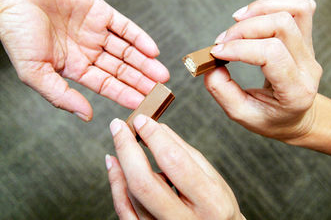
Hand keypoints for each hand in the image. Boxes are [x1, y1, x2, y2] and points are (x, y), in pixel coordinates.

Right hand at [0, 0, 168, 120]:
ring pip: (126, 50)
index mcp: (74, 68)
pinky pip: (124, 26)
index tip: (144, 103)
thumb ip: (61, 96)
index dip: (125, 94)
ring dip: (145, 62)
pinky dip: (139, 38)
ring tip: (162, 74)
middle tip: (160, 91)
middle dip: (141, 80)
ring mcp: (95, 31)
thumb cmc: (16, 33)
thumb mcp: (35, 72)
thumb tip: (86, 116)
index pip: (107, 85)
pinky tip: (152, 50)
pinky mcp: (100, 11)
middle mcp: (88, 51)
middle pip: (121, 69)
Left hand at [105, 115, 244, 219]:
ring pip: (132, 196)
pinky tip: (114, 164)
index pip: (175, 162)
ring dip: (121, 164)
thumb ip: (185, 152)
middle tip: (118, 126)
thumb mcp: (212, 177)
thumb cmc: (215, 206)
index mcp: (210, 201)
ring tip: (119, 139)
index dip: (154, 138)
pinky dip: (116, 185)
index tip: (142, 120)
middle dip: (127, 149)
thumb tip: (159, 128)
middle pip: (144, 183)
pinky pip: (124, 211)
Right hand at [205, 0, 321, 141]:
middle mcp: (308, 66)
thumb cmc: (271, 118)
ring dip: (261, 8)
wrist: (297, 116)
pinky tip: (254, 14)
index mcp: (294, 90)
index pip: (271, 54)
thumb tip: (209, 64)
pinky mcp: (306, 37)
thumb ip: (222, 91)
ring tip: (238, 20)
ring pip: (295, 9)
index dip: (239, 47)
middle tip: (222, 40)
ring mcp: (310, 49)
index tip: (215, 52)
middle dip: (244, 28)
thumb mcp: (242, 114)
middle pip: (281, 25)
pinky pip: (299, 5)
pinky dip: (274, 1)